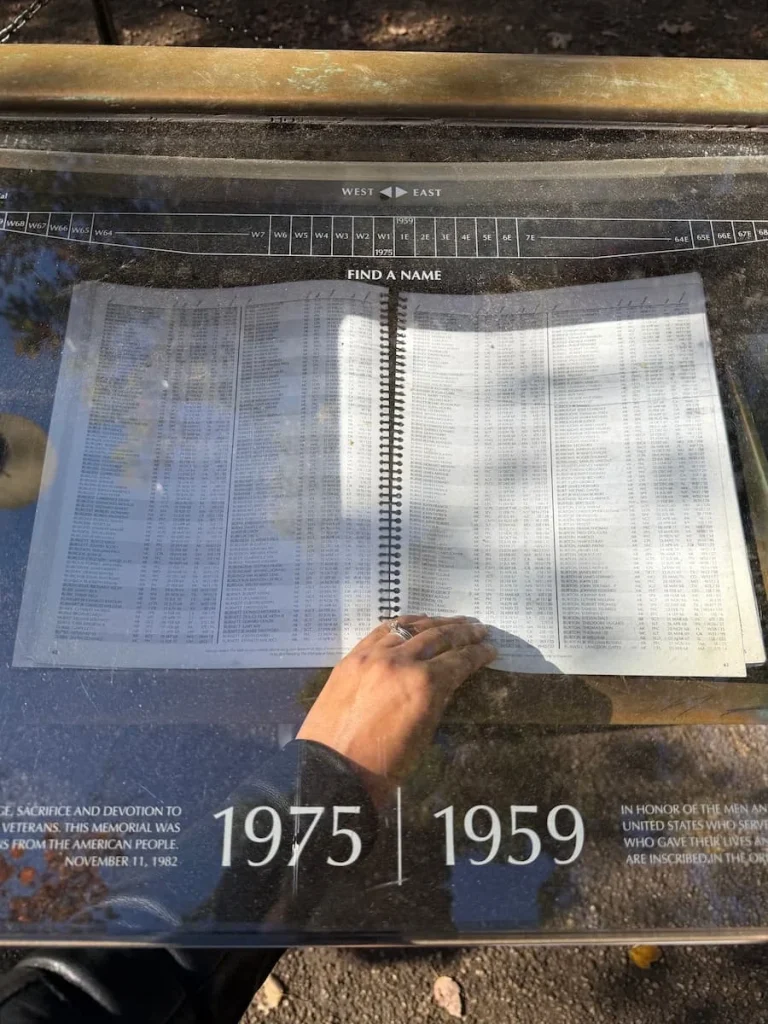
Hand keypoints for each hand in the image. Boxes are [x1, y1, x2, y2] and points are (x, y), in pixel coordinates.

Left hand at [297, 615, 496, 805]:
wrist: (331, 770)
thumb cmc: (383, 766)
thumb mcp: (423, 735)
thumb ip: (438, 700)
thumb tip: (448, 681)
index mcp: (424, 685)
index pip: (459, 661)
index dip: (479, 655)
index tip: (491, 650)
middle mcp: (401, 661)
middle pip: (439, 637)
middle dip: (463, 632)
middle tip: (480, 629)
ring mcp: (374, 655)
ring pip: (411, 628)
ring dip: (436, 623)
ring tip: (454, 621)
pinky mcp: (353, 657)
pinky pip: (383, 631)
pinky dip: (404, 623)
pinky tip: (416, 621)